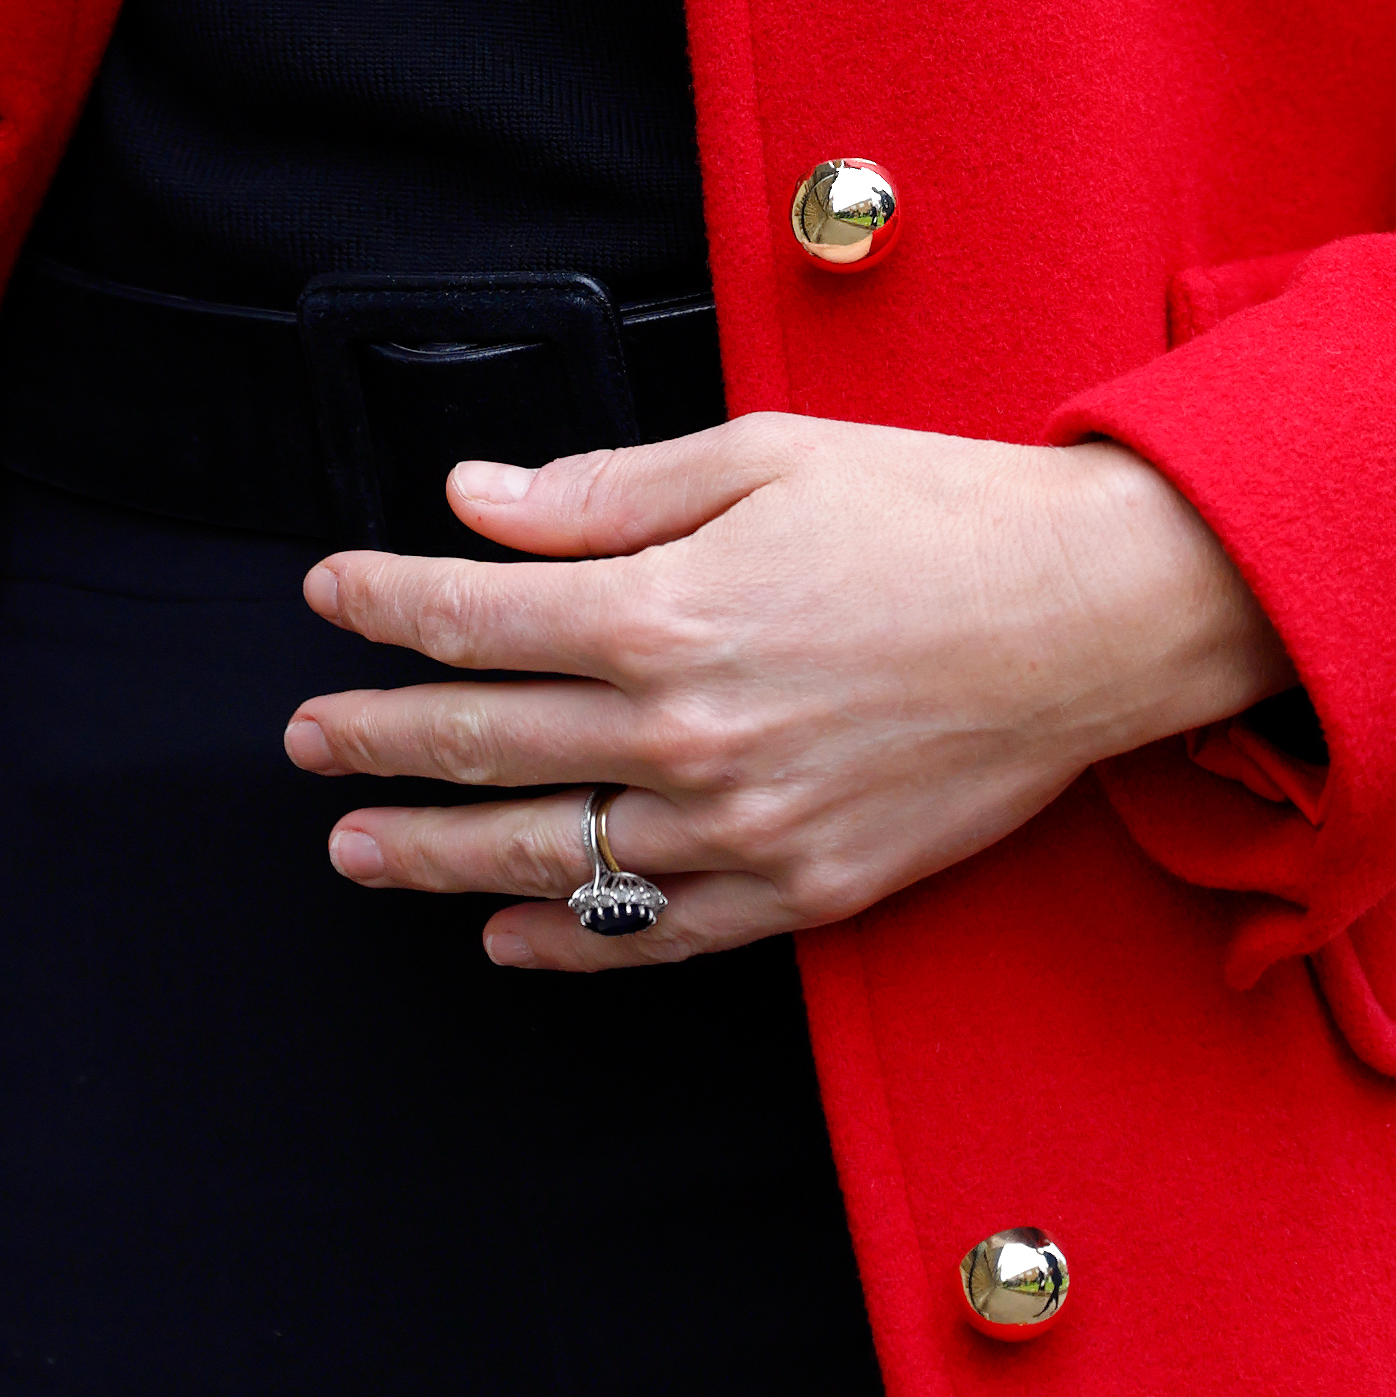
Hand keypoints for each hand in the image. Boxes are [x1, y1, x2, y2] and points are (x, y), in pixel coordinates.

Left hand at [284, 412, 1284, 968]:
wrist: (1088, 618)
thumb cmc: (932, 516)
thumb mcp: (759, 459)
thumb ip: (603, 491)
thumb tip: (474, 500)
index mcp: (666, 610)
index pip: (476, 616)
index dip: (383, 604)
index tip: (326, 596)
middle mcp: (686, 731)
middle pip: (484, 744)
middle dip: (375, 735)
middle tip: (307, 735)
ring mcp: (741, 827)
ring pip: (545, 852)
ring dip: (432, 853)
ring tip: (356, 846)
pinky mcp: (800, 889)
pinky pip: (651, 932)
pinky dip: (565, 937)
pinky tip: (504, 931)